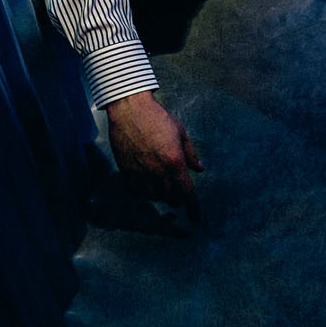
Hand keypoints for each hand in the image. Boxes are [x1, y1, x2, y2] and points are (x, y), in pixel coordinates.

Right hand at [106, 91, 204, 221]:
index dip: (194, 208)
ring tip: (162, 183)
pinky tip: (146, 183)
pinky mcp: (126, 172)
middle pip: (172, 198)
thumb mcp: (180, 132)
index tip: (195, 217)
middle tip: (178, 188)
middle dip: (178, 197)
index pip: (187, 194)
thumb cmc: (157, 118)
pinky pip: (137, 192)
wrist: (130, 109)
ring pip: (155, 197)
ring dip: (161, 194)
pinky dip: (143, 191)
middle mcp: (158, 172)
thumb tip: (199, 169)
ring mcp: (141, 173)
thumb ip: (190, 154)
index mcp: (174, 162)